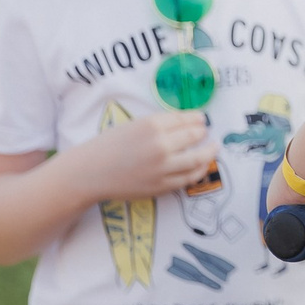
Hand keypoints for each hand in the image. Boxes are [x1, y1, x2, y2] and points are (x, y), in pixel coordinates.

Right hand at [70, 111, 214, 200]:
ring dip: (209, 152)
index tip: (202, 119)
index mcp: (152, 125)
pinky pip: (189, 177)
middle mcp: (161, 145)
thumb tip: (190, 121)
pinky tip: (202, 165)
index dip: (197, 119)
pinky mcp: (162, 185)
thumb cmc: (109, 146)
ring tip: (214, 148)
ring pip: (198, 158)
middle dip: (203, 133)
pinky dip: (199, 170)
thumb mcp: (134, 125)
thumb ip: (160, 124)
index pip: (186, 119)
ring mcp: (163, 167)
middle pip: (195, 136)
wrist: (90, 172)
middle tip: (206, 133)